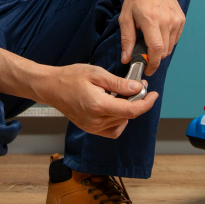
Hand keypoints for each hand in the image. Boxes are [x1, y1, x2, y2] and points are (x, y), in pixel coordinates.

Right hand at [38, 64, 157, 138]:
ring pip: (122, 123)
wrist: (50, 87)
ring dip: (128, 110)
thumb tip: (138, 88)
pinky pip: (112, 130)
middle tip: (137, 85)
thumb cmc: (70, 77)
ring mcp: (92, 127)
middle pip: (128, 115)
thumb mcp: (96, 73)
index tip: (153, 94)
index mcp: (98, 106)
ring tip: (124, 95)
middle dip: (137, 101)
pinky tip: (116, 107)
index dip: (146, 103)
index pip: (131, 110)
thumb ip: (118, 83)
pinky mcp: (90, 129)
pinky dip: (119, 120)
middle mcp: (96, 121)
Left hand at [119, 0, 184, 75]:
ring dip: (161, 50)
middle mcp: (167, 21)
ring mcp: (176, 20)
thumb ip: (127, 40)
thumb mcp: (125, 17)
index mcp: (151, 20)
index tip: (148, 70)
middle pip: (165, 51)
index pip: (157, 49)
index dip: (153, 63)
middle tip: (145, 56)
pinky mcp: (181, 19)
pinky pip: (175, 38)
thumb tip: (126, 59)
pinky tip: (158, 33)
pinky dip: (167, 41)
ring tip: (151, 41)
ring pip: (171, 46)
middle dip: (155, 58)